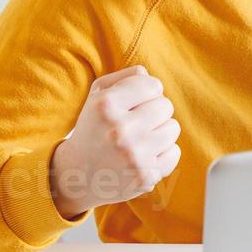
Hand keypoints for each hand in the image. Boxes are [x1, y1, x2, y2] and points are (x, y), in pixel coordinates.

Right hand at [49, 66, 180, 219]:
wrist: (77, 174)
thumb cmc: (93, 128)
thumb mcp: (97, 96)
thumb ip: (125, 77)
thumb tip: (149, 75)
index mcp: (106, 105)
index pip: (153, 85)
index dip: (147, 92)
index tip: (136, 101)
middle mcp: (120, 130)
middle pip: (166, 106)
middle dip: (154, 111)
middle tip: (137, 122)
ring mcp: (134, 156)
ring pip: (173, 128)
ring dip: (160, 131)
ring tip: (140, 138)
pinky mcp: (145, 176)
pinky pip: (174, 152)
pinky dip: (163, 153)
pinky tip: (143, 155)